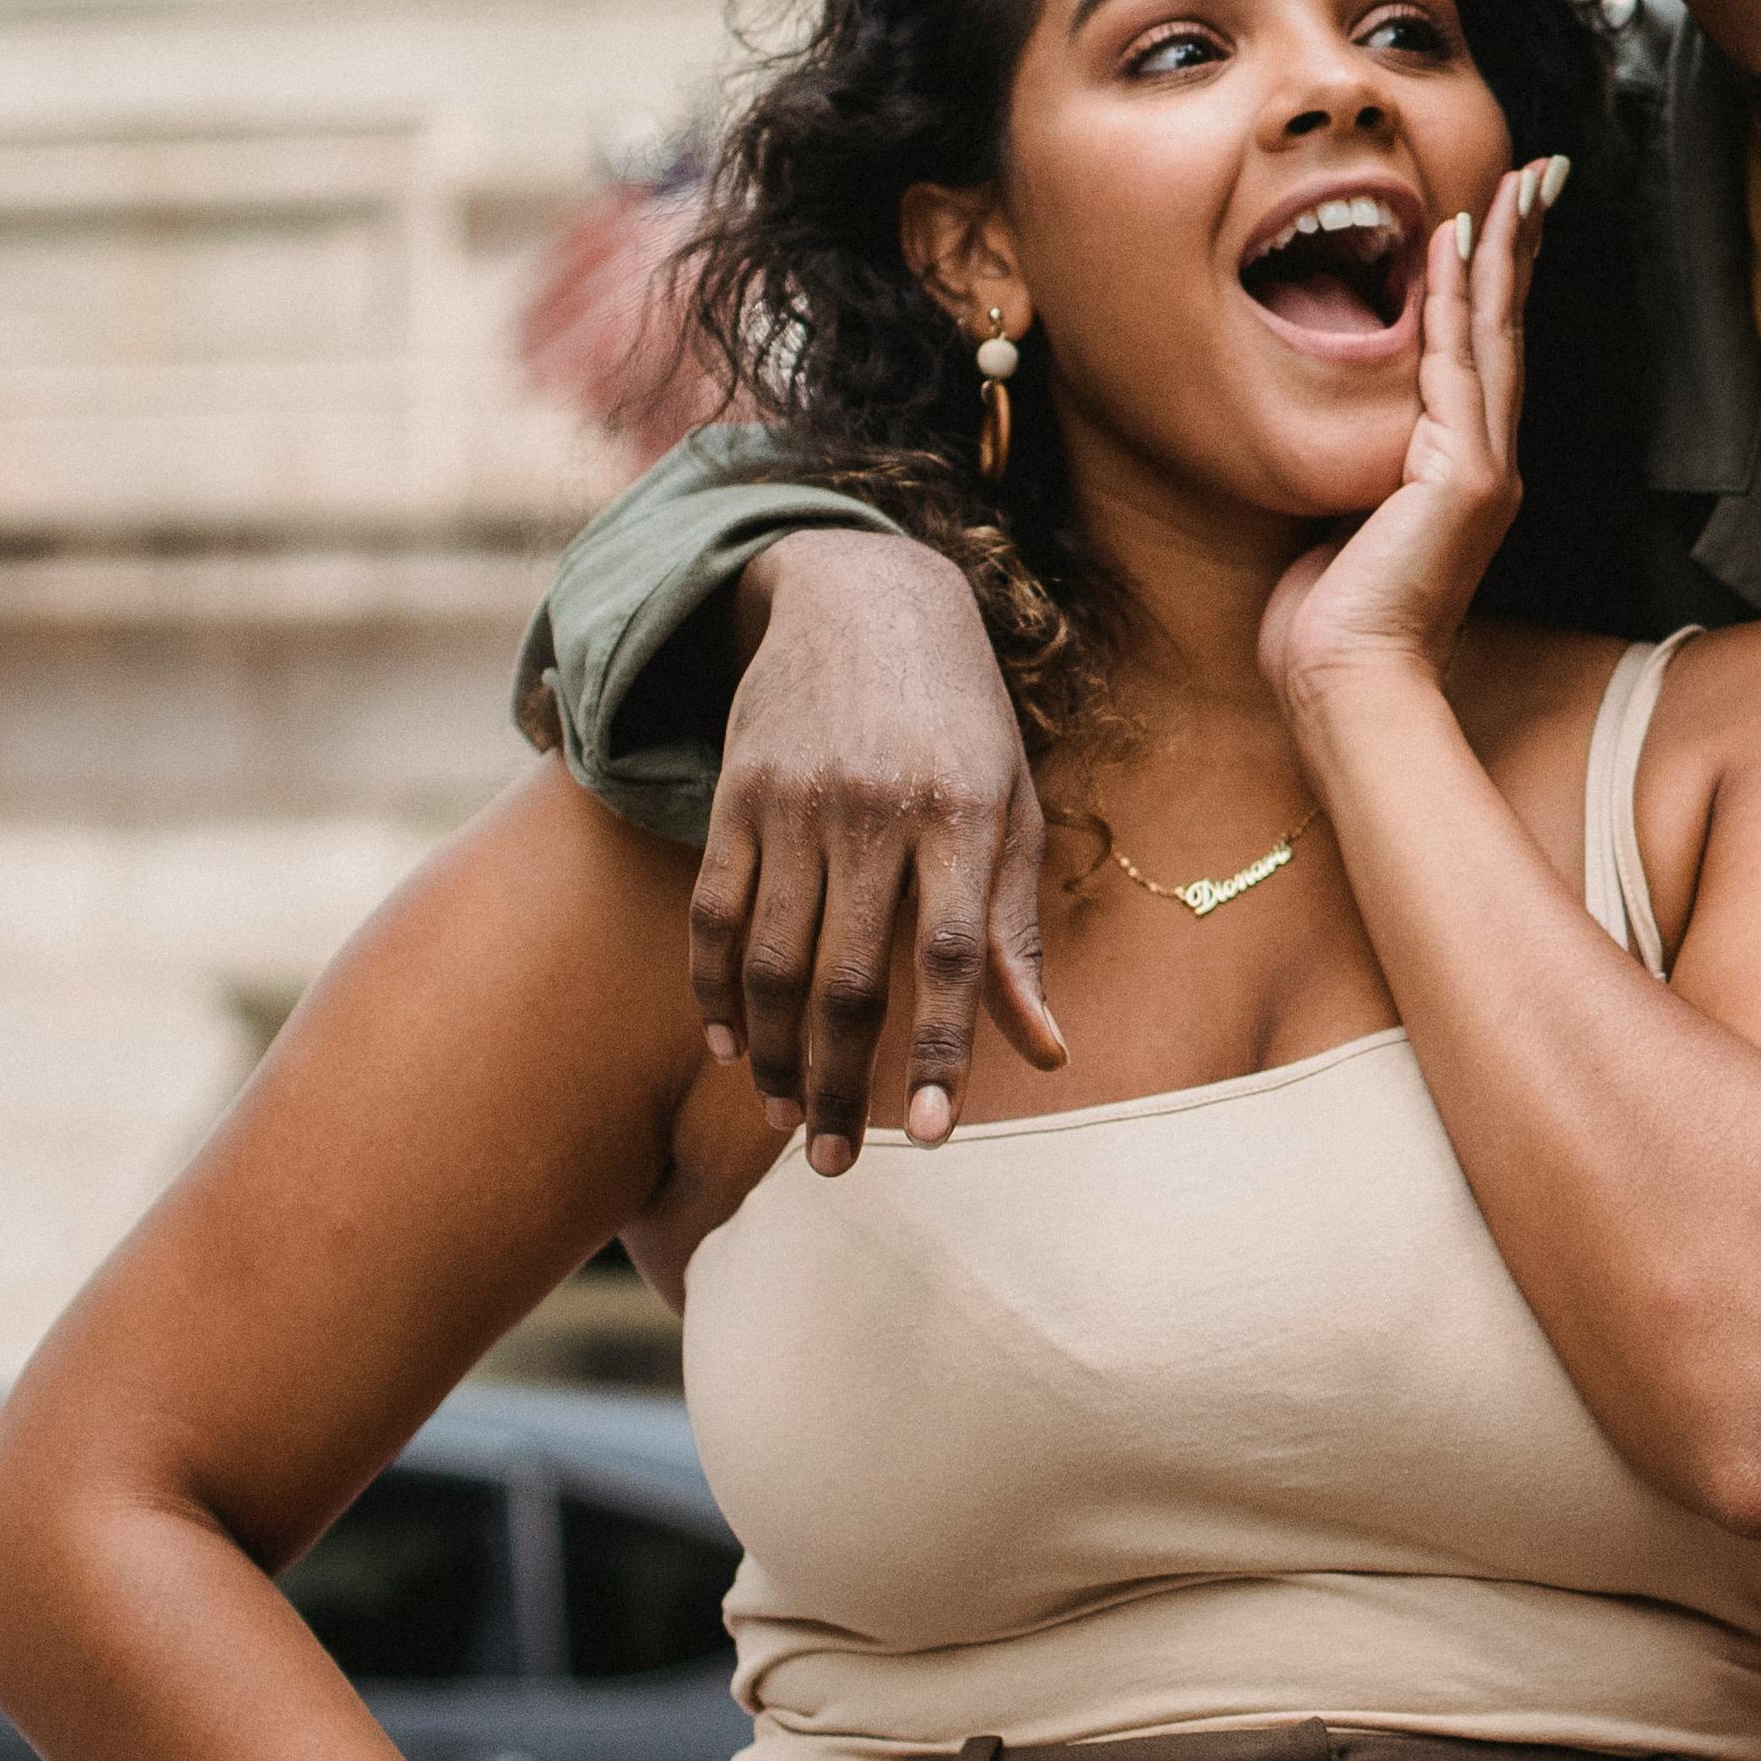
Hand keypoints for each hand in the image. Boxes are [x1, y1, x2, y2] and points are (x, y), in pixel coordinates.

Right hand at [697, 530, 1063, 1171]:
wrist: (863, 597)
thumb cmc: (962, 724)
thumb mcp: (1013, 809)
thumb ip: (1017, 934)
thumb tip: (1048, 1051)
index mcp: (965, 815)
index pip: (954, 957)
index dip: (939, 1051)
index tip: (929, 1137)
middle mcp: (876, 809)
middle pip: (850, 977)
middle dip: (842, 1083)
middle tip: (840, 1163)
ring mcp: (795, 802)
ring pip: (769, 959)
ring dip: (774, 1054)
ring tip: (790, 1119)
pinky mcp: (734, 794)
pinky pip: (713, 911)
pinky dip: (713, 989)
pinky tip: (729, 1046)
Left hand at [1264, 157, 1560, 698]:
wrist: (1347, 683)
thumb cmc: (1333, 624)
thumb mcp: (1343, 524)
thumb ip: (1356, 469)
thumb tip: (1335, 435)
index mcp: (1464, 476)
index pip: (1485, 359)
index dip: (1497, 285)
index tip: (1502, 219)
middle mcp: (1488, 465)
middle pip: (1511, 331)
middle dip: (1523, 247)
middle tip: (1540, 172)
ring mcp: (1485, 469)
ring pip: (1496, 335)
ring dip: (1504, 251)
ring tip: (1516, 181)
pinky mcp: (1466, 478)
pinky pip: (1457, 365)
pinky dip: (1457, 298)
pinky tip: (1454, 239)